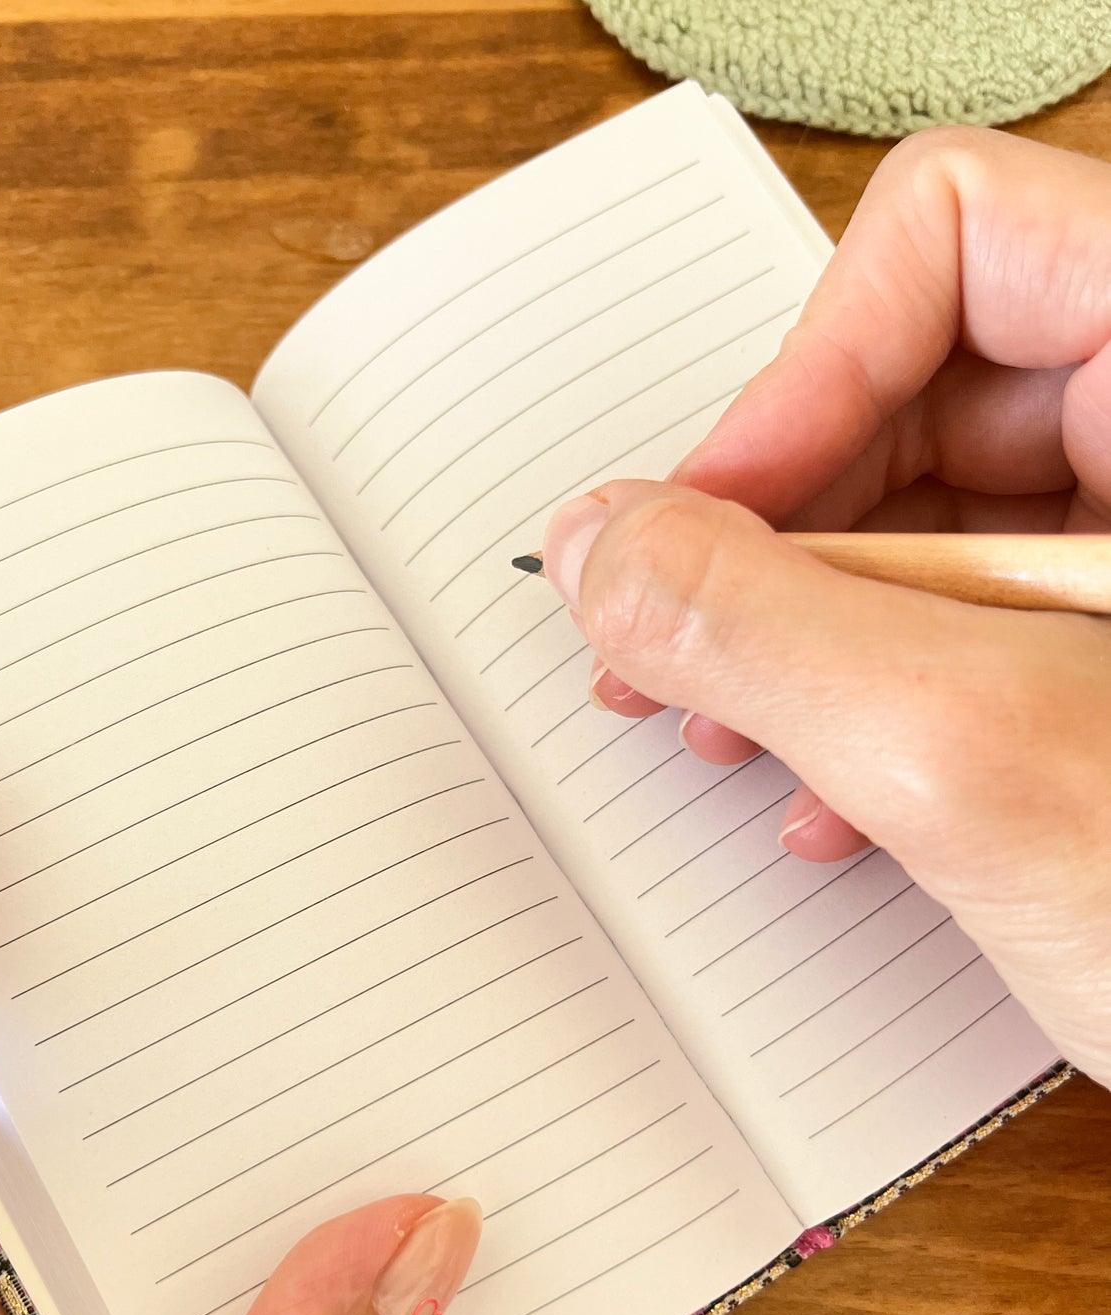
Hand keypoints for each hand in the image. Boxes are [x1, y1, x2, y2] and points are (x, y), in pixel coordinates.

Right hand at [542, 126, 1110, 1088]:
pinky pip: (982, 613)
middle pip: (927, 387)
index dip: (803, 380)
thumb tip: (598, 549)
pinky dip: (882, 698)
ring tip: (726, 740)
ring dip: (806, 635)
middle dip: (775, 537)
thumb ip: (759, 628)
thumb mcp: (967, 759)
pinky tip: (834, 805)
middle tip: (669, 652)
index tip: (704, 529)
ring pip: (939, 516)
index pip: (957, 243)